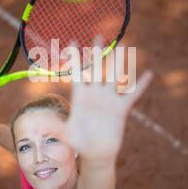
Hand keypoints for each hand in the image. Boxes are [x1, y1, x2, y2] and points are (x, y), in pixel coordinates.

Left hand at [58, 39, 153, 161]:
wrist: (95, 153)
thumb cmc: (79, 143)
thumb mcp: (66, 134)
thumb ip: (55, 128)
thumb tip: (39, 126)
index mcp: (80, 96)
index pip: (77, 73)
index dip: (75, 58)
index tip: (72, 41)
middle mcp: (95, 94)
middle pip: (97, 69)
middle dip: (97, 53)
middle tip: (98, 35)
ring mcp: (108, 100)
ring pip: (114, 76)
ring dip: (119, 62)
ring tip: (122, 47)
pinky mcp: (121, 109)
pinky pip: (132, 95)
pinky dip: (140, 85)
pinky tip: (148, 74)